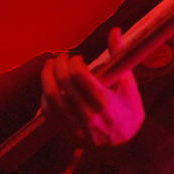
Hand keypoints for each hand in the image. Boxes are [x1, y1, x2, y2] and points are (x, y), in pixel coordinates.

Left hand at [40, 27, 143, 146]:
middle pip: (63, 83)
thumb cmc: (129, 108)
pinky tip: (50, 86)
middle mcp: (89, 115)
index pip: (80, 75)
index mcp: (106, 102)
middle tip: (62, 57)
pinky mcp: (66, 132)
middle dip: (59, 64)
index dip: (74, 61)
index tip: (78, 58)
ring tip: (50, 66)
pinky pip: (47, 112)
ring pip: (51, 97)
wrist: (127, 142)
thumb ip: (119, 55)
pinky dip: (44, 95)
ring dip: (46, 77)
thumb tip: (114, 31)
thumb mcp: (128, 82)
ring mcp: (75, 126)